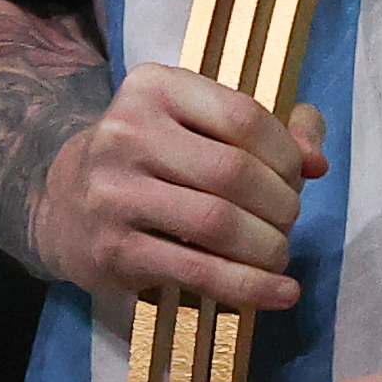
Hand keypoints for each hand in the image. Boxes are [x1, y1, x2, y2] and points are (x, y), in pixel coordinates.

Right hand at [35, 66, 326, 311]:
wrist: (64, 203)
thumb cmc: (153, 156)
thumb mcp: (200, 122)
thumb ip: (271, 128)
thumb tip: (317, 160)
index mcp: (154, 87)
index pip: (242, 116)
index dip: (286, 152)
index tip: (299, 175)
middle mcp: (127, 133)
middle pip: (233, 173)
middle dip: (281, 204)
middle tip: (288, 220)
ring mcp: (114, 194)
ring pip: (217, 224)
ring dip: (268, 247)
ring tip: (280, 254)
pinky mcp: (113, 251)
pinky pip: (196, 272)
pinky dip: (248, 286)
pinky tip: (279, 294)